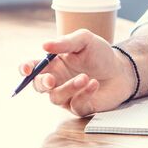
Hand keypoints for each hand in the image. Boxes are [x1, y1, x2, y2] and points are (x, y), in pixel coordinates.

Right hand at [17, 29, 136, 116]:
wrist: (122, 70)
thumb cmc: (100, 54)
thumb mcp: (85, 40)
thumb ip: (65, 42)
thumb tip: (44, 45)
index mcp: (54, 63)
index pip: (32, 67)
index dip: (25, 69)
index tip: (26, 69)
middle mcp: (57, 80)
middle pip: (38, 86)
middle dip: (42, 83)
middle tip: (51, 80)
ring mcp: (67, 95)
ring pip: (56, 97)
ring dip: (68, 88)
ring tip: (85, 77)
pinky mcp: (80, 107)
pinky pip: (75, 105)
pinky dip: (84, 94)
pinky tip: (94, 84)